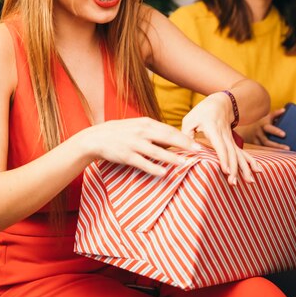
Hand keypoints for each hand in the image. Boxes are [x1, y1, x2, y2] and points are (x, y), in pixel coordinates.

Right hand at [80, 117, 200, 176]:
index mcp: (145, 123)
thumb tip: (173, 138)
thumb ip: (154, 131)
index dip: (185, 136)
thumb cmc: (120, 133)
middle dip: (184, 144)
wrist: (96, 138)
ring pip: (156, 151)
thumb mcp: (137, 127)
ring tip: (185, 163)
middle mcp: (141, 132)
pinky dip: (154, 168)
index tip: (198, 142)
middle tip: (199, 150)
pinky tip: (164, 173)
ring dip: (171, 157)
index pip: (169, 129)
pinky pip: (143, 163)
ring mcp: (133, 144)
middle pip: (167, 137)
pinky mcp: (126, 156)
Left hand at [181, 93, 261, 185]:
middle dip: (234, 168)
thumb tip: (185, 149)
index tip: (225, 170)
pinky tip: (258, 170)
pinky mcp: (233, 142)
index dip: (223, 157)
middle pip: (231, 152)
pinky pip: (242, 153)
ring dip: (244, 168)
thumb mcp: (190, 120)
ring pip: (239, 154)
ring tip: (249, 181)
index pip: (219, 144)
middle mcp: (224, 135)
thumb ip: (186, 135)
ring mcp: (231, 139)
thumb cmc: (202, 112)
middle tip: (234, 183)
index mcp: (213, 128)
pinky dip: (250, 162)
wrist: (221, 102)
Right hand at [237, 108, 289, 149]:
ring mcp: (256, 141)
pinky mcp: (255, 147)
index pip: (269, 128)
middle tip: (288, 147)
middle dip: (277, 145)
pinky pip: (263, 151)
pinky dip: (271, 154)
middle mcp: (258, 133)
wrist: (246, 131)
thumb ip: (275, 115)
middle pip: (267, 141)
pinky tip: (279, 156)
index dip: (276, 131)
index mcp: (262, 124)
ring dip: (275, 150)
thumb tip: (284, 110)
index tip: (284, 135)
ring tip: (285, 152)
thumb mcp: (267, 118)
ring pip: (265, 148)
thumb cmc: (262, 124)